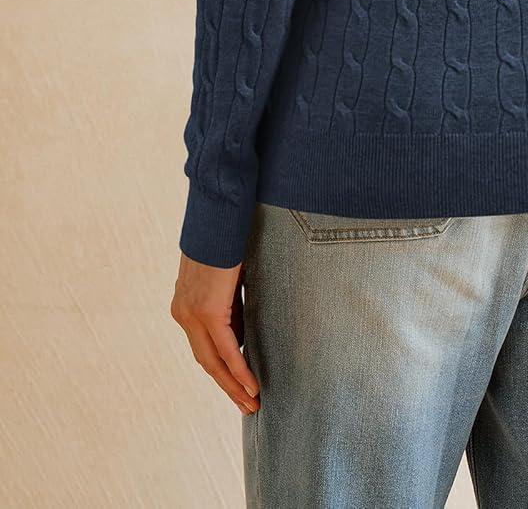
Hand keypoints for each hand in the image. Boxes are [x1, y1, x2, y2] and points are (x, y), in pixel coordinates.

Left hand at [171, 254, 260, 414]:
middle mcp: (183, 314)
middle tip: (248, 404)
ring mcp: (192, 314)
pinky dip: (239, 370)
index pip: (204, 347)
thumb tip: (242, 334)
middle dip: (228, 386)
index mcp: (185, 306)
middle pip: (206, 362)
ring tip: (252, 403)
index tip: (240, 386)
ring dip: (234, 385)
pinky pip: (226, 349)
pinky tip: (252, 385)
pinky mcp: (207, 311)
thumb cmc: (226, 239)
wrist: (218, 215)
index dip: (222, 370)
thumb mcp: (227, 279)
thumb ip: (230, 305)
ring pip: (214, 362)